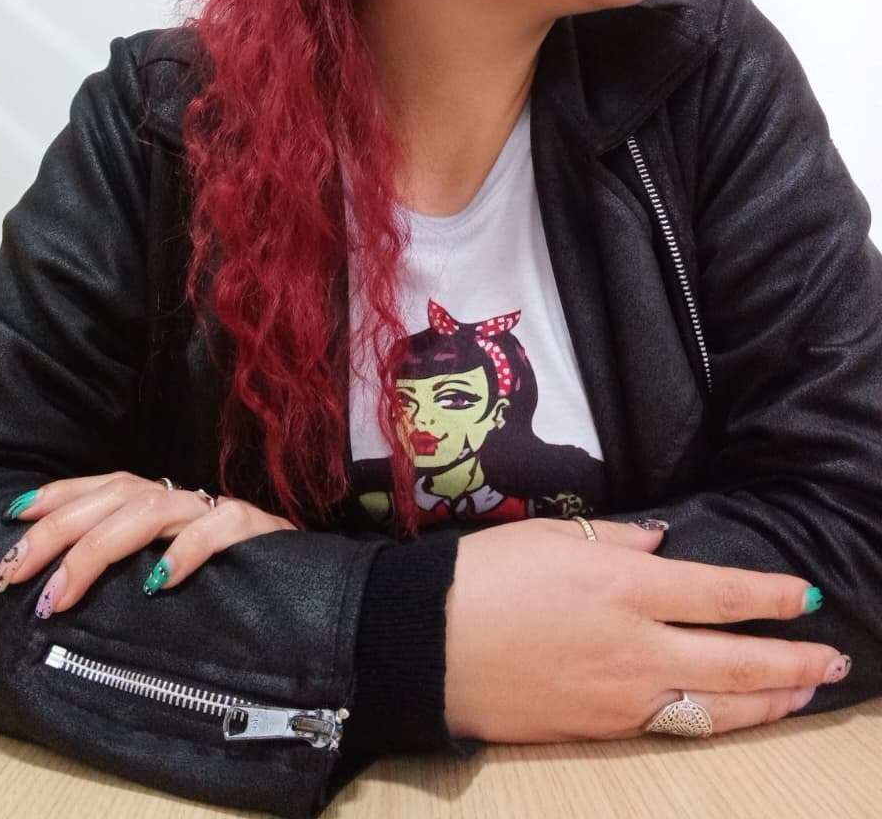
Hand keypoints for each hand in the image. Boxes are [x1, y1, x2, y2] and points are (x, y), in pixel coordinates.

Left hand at [0, 471, 296, 613]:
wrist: (314, 579)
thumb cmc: (234, 575)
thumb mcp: (171, 563)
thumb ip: (133, 561)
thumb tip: (64, 582)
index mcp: (163, 500)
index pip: (105, 484)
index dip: (58, 495)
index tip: (12, 517)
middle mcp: (185, 497)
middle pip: (115, 495)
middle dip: (57, 531)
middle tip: (12, 572)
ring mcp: (217, 510)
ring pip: (151, 510)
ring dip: (99, 550)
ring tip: (63, 593)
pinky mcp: (254, 530)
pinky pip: (217, 531)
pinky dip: (185, 553)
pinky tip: (158, 583)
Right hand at [444, 517, 848, 741]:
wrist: (429, 645)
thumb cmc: (485, 575)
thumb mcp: (548, 535)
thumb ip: (612, 537)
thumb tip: (659, 543)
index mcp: (624, 585)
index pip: (721, 592)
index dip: (770, 595)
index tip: (806, 595)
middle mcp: (638, 645)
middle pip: (737, 660)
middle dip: (794, 661)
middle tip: (834, 659)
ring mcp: (623, 695)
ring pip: (718, 706)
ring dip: (771, 700)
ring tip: (805, 693)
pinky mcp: (602, 728)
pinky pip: (676, 725)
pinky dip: (717, 719)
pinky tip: (732, 714)